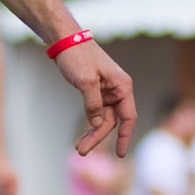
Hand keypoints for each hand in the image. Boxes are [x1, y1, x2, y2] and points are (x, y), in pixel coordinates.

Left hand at [56, 39, 136, 157]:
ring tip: (78, 148)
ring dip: (92, 134)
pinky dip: (89, 125)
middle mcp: (118, 91)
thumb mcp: (85, 81)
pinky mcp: (96, 92)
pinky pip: (96, 113)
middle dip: (98, 138)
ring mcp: (107, 92)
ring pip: (103, 120)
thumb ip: (93, 104)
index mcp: (122, 86)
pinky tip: (82, 137)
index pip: (128, 117)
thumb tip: (98, 125)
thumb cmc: (78, 56)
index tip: (120, 154)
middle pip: (112, 122)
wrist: (66, 40)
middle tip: (81, 152)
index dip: (125, 137)